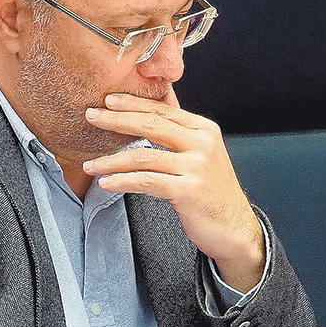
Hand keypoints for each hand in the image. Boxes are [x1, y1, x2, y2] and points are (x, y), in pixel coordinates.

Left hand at [82, 92, 266, 291]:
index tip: (110, 100)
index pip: (163, 110)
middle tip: (92, 116)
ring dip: (111, 160)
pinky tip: (106, 183)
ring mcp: (196, 167)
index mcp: (205, 130)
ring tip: (91, 164)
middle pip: (151, 125)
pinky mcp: (188, 190)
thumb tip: (148, 117)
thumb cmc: (213, 191)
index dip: (134, 103)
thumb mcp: (203, 155)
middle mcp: (202, 143)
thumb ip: (181, 136)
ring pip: (143, 155)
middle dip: (116, 120)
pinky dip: (122, 182)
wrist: (234, 226)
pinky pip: (145, 182)